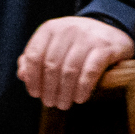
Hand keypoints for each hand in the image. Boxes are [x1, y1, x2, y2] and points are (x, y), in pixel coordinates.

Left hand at [16, 15, 134, 108]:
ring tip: (64, 104)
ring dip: (65, 92)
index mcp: (50, 29)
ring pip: (70, 70)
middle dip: (49, 89)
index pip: (34, 55)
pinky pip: (90, 71)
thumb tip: (22, 76)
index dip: (32, 78)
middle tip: (50, 103)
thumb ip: (36, 58)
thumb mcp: (54, 45)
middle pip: (51, 65)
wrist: (112, 31)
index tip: (34, 94)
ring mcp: (87, 37)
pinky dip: (83, 87)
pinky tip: (80, 98)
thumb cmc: (77, 43)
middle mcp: (67, 30)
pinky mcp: (105, 47)